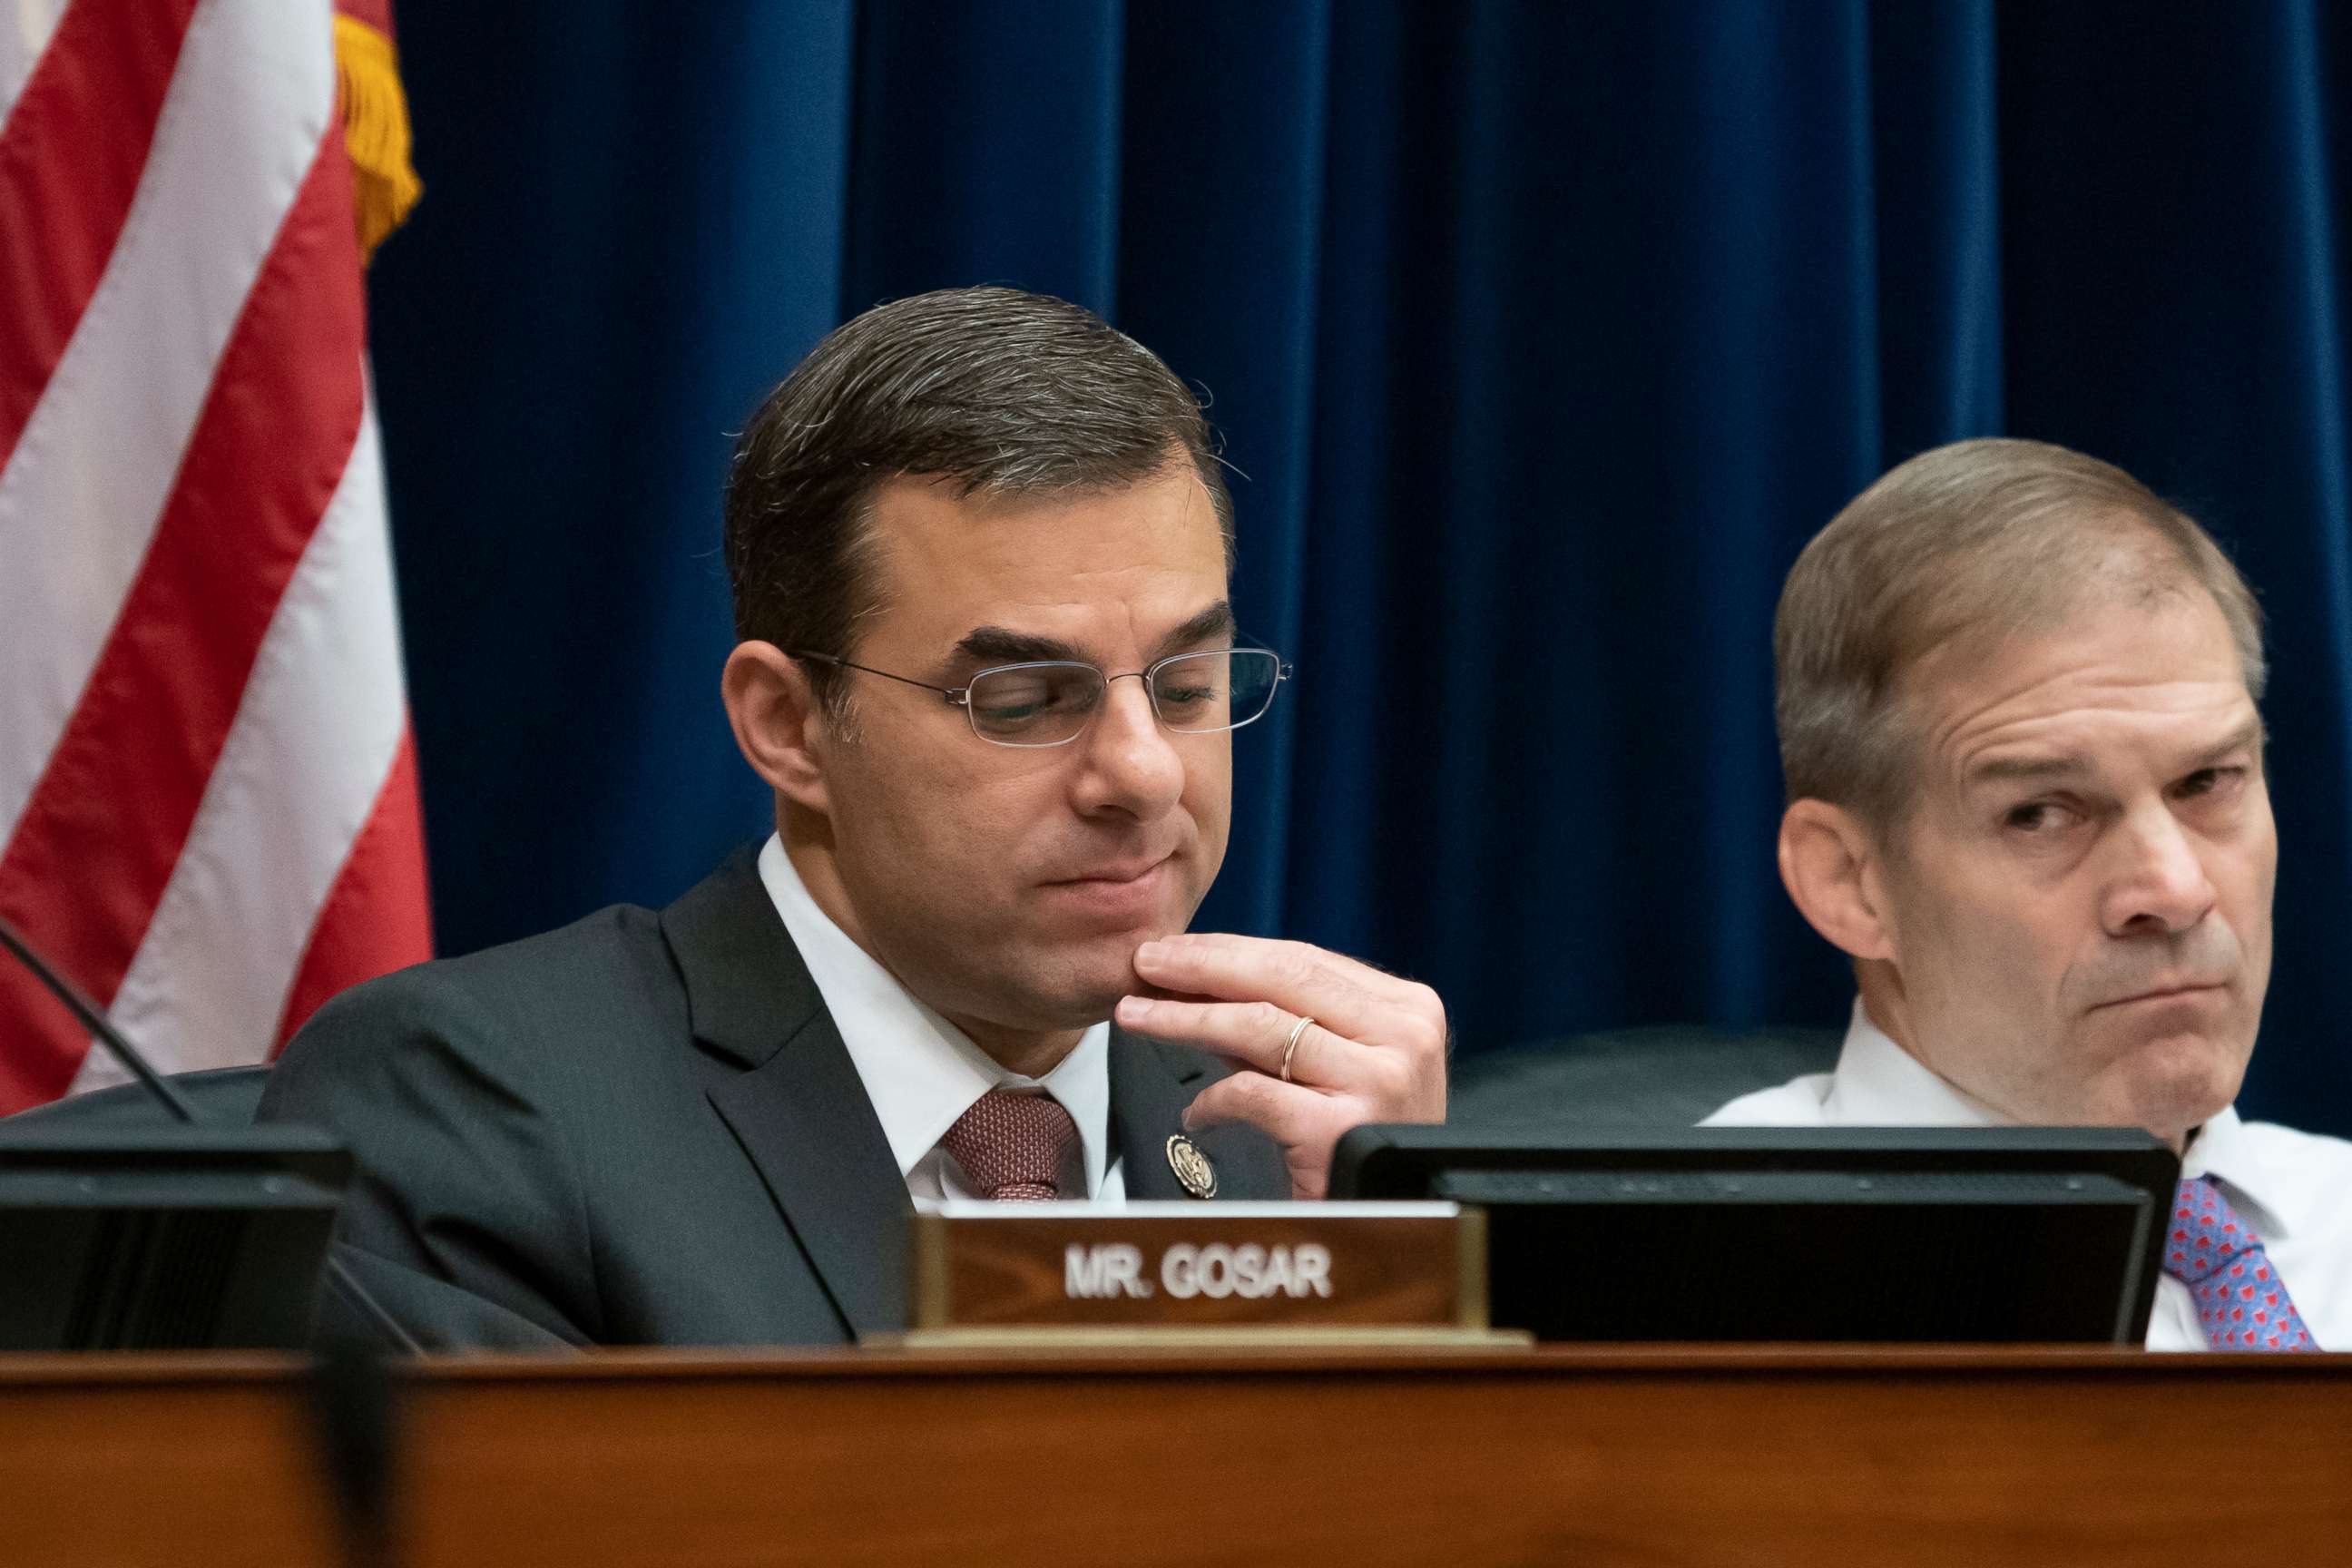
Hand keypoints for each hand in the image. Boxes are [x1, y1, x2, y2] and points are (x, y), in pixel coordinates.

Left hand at [1114, 933, 1446, 1198]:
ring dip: (1185, 1018)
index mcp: (1407, 1009)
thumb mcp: (1344, 1067)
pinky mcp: (1339, 1131)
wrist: (1397, 1221)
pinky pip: (1251, 1095)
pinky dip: (1211, 1101)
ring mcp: (1376, 1082)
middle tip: (1146, 963)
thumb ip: (1289, 1024)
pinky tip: (1192, 1113)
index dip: (1230, 951)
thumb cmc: (1366, 1143)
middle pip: (1280, 979)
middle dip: (1201, 967)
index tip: (1177, 951)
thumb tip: (1199, 984)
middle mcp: (1403, 1038)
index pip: (1304, 960)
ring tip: (1136, 1014)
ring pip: (1258, 1027)